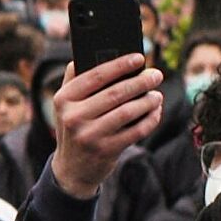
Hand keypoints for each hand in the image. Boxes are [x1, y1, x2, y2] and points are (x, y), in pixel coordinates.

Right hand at [48, 54, 164, 198]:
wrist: (72, 168)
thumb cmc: (75, 127)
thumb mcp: (66, 105)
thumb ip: (75, 79)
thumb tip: (95, 53)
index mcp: (63, 100)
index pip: (95, 76)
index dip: (120, 65)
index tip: (139, 57)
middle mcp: (73, 117)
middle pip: (115, 93)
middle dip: (140, 81)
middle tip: (156, 75)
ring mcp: (89, 135)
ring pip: (128, 111)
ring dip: (148, 101)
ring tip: (156, 95)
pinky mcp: (106, 150)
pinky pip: (136, 131)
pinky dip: (150, 119)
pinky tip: (155, 112)